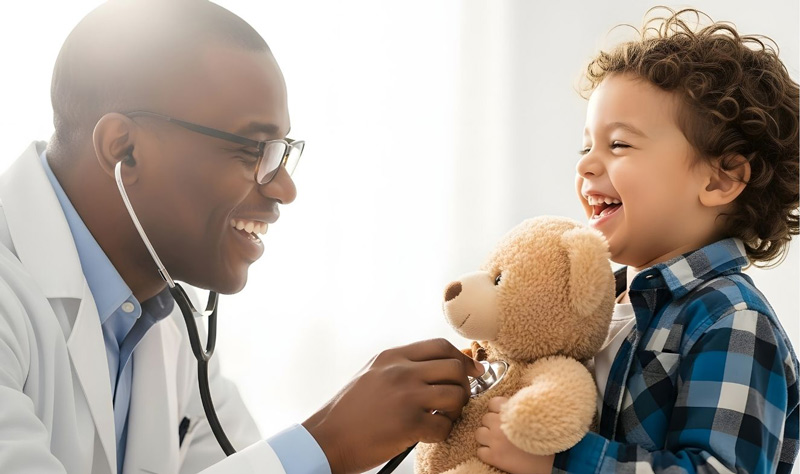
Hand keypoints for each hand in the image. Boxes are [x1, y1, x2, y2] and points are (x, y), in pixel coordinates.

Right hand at [302, 338, 484, 473]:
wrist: (327, 438)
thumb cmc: (349, 412)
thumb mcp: (373, 375)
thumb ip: (402, 368)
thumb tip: (441, 366)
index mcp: (392, 356)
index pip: (440, 346)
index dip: (462, 358)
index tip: (473, 371)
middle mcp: (401, 371)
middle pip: (455, 368)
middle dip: (464, 386)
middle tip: (457, 400)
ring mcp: (406, 396)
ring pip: (456, 396)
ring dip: (456, 411)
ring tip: (444, 418)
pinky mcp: (409, 423)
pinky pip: (445, 426)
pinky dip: (443, 433)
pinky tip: (430, 434)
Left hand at [475, 397, 554, 473]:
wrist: (555, 460)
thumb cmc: (549, 436)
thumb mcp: (536, 414)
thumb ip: (521, 406)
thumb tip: (512, 402)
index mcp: (511, 410)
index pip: (492, 403)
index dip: (497, 410)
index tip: (504, 416)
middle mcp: (500, 423)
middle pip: (485, 418)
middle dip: (492, 424)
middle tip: (504, 432)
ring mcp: (495, 440)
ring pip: (479, 433)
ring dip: (487, 437)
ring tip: (499, 443)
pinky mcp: (494, 457)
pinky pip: (480, 452)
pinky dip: (487, 453)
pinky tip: (498, 455)